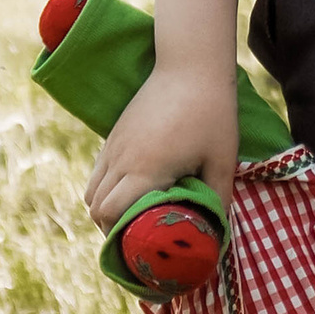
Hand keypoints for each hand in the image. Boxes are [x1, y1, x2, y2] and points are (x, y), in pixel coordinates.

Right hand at [86, 63, 241, 226]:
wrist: (190, 66)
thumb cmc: (212, 113)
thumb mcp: (222, 160)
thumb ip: (217, 198)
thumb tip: (217, 230)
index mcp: (144, 170)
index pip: (110, 215)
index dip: (120, 237)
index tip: (141, 247)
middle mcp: (121, 160)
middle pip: (96, 209)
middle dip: (111, 229)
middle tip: (138, 239)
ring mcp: (114, 146)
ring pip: (91, 191)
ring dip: (105, 209)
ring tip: (132, 218)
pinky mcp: (114, 134)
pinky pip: (98, 172)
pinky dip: (105, 189)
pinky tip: (131, 191)